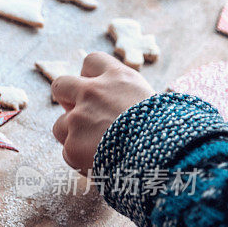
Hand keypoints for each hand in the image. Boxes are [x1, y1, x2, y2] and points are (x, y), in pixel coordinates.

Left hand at [52, 52, 153, 173]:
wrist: (164, 157)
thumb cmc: (167, 132)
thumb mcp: (154, 103)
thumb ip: (127, 100)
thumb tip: (115, 111)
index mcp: (118, 78)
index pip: (91, 61)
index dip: (90, 76)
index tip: (96, 88)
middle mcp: (93, 93)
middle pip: (61, 84)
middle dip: (65, 98)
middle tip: (78, 113)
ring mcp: (78, 118)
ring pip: (60, 125)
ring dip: (72, 135)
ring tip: (96, 149)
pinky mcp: (72, 144)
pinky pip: (68, 152)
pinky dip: (80, 159)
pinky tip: (99, 164)